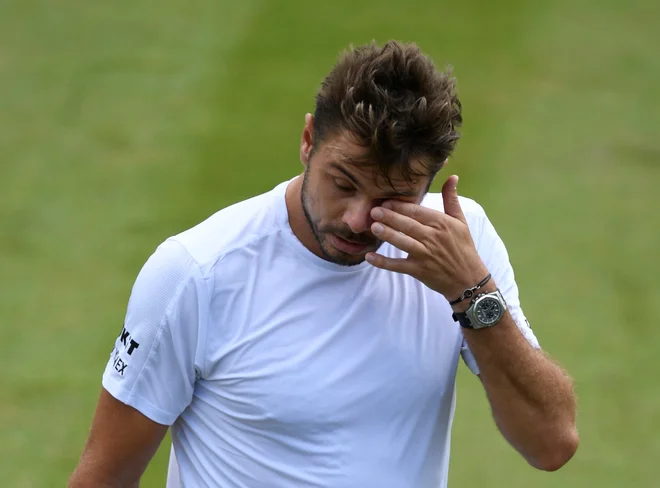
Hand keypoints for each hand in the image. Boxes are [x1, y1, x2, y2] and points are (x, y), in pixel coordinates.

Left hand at [365, 175, 488, 301]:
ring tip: (373, 226)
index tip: (385, 201)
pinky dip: (383, 262)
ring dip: (387, 234)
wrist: (468, 280)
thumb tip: (452, 176)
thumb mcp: (461, 222)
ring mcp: (425, 255)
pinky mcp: (418, 270)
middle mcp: (433, 238)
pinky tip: (370, 256)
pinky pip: (397, 266)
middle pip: (407, 225)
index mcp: (441, 223)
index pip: (417, 211)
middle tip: (373, 210)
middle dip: (389, 217)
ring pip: (402, 242)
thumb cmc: (463, 248)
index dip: (400, 206)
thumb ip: (451, 199)